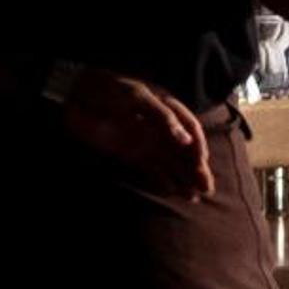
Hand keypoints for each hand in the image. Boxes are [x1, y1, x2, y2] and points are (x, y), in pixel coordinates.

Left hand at [62, 70, 212, 199]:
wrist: (81, 96)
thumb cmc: (112, 90)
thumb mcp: (138, 97)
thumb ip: (163, 116)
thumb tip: (186, 140)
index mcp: (169, 109)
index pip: (191, 129)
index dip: (198, 146)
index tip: (201, 164)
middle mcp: (162, 128)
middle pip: (186, 151)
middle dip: (198, 170)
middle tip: (207, 190)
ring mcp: (148, 142)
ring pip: (172, 163)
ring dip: (184, 179)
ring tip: (194, 198)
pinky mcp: (133, 154)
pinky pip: (153, 170)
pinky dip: (162, 181)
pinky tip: (172, 192)